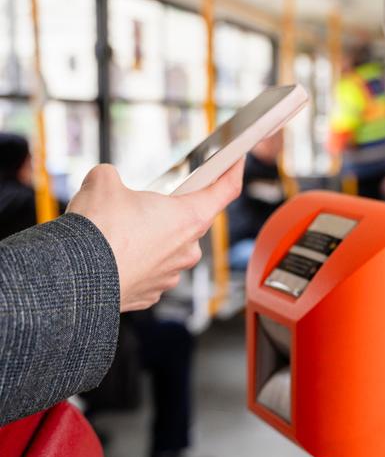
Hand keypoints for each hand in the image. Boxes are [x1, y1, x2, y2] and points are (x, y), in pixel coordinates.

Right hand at [67, 161, 243, 311]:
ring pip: (168, 248)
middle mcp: (187, 250)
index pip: (225, 191)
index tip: (237, 163)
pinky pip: (151, 270)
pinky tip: (116, 254)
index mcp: (188, 218)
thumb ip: (113, 177)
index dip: (233, 173)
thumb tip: (107, 181)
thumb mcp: (103, 182)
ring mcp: (171, 275)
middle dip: (169, 210)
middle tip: (144, 202)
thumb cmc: (99, 232)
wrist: (76, 277)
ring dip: (152, 238)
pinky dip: (138, 261)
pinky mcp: (152, 293)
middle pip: (190, 221)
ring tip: (121, 230)